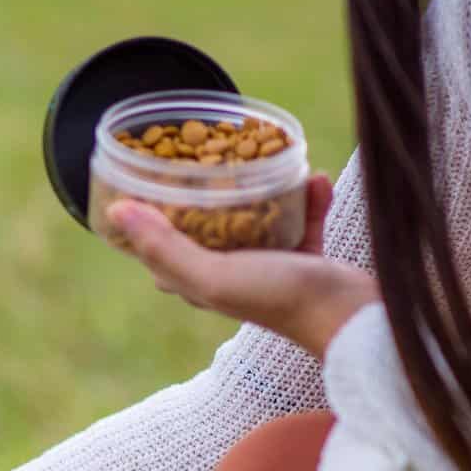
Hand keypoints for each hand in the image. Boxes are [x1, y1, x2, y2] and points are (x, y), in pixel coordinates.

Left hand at [104, 173, 379, 358]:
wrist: (352, 318)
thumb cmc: (278, 298)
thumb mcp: (212, 274)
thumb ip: (165, 247)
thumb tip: (118, 210)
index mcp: (198, 282)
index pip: (159, 247)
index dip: (147, 216)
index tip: (144, 177)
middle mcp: (227, 275)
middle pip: (206, 226)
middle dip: (206, 192)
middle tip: (208, 152)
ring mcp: (267, 267)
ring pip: (257, 218)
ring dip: (263, 190)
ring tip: (268, 158)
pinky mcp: (306, 260)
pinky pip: (302, 220)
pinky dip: (307, 200)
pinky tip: (316, 177)